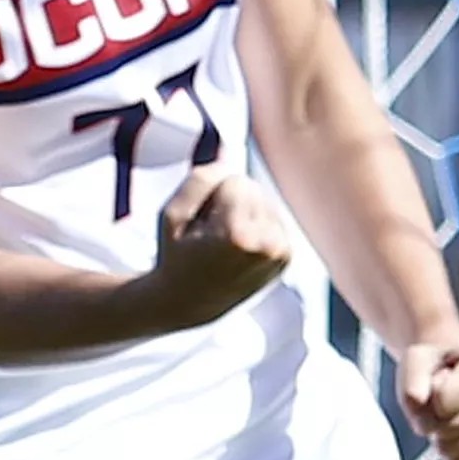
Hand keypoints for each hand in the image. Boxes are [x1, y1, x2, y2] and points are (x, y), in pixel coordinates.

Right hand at [141, 166, 290, 327]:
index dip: (211, 194)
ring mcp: (281, 252)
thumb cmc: (176, 256)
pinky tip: (239, 246)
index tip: (199, 222)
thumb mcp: (171, 214)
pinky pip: (272, 217)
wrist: (192, 301)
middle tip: (210, 232)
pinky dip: (255, 224)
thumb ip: (200, 178)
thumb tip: (230, 157)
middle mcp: (268, 244)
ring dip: (244, 211)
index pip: (235, 179)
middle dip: (230, 200)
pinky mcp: (287, 257)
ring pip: (264, 201)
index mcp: (238, 235)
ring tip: (223, 241)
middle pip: (253, 187)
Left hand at [401, 343, 458, 459]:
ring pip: (453, 450)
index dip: (427, 398)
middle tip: (434, 402)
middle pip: (449, 428)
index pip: (444, 401)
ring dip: (436, 437)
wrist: (448, 372)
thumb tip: (415, 402)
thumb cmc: (435, 365)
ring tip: (444, 415)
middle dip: (429, 419)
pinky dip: (446, 454)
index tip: (433, 383)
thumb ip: (412, 379)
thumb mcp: (417, 358)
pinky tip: (451, 433)